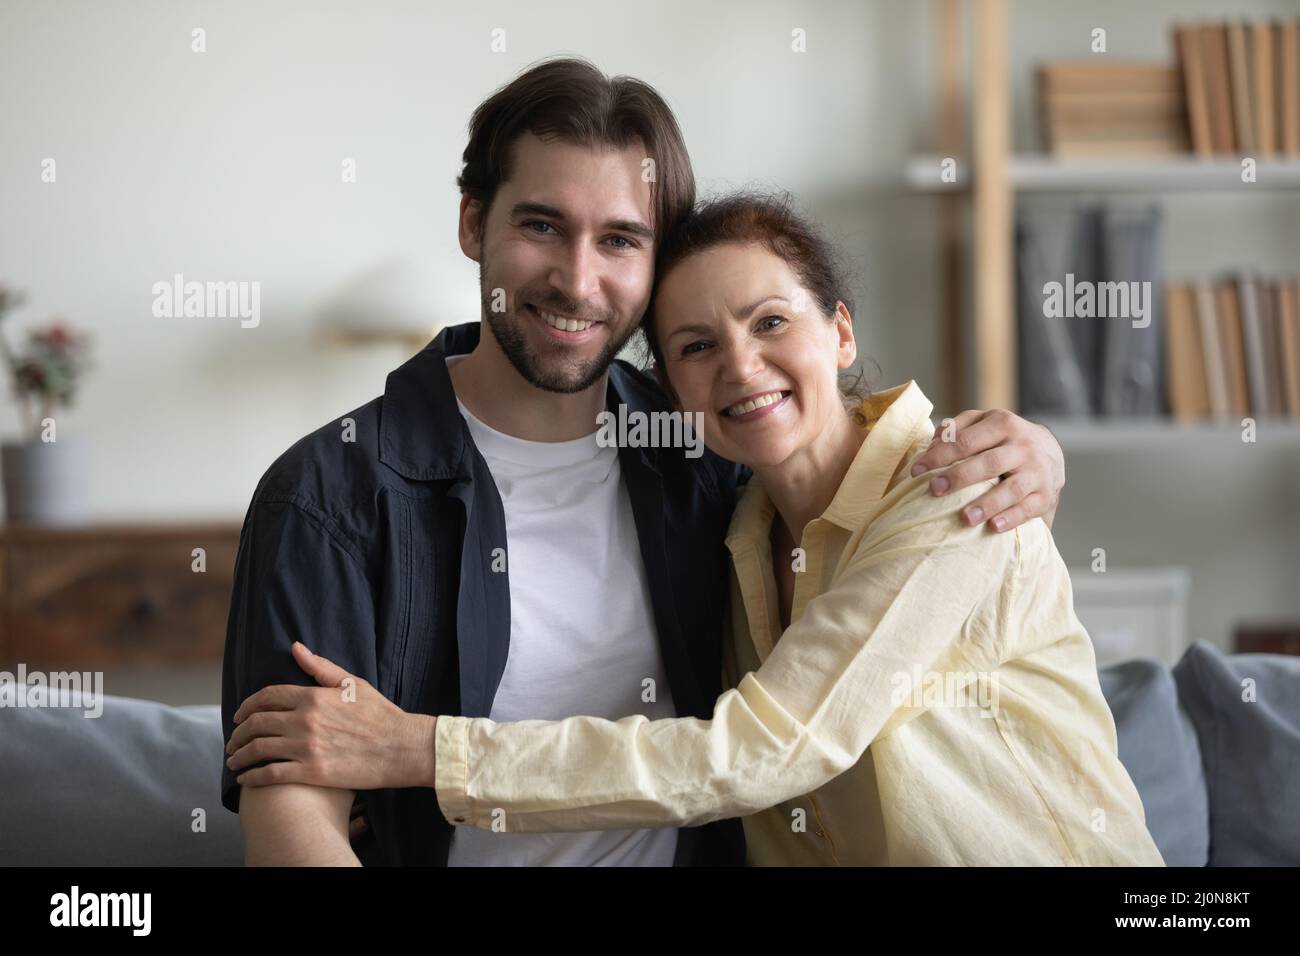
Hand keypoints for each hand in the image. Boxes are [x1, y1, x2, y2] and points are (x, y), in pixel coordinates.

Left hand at [227, 641, 437, 790]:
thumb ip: (321, 667)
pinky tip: (246, 779)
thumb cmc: (379, 714)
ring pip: (258, 749)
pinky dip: (252, 777)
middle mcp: (305, 721)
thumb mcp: (352, 684)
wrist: (401, 748)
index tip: (240, 715)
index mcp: (313, 697)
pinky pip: (270, 774)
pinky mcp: (311, 773)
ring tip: (234, 759)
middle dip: (238, 732)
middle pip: (257, 724)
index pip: (267, 697)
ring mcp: (306, 748)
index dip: (248, 705)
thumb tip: (296, 647)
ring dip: (240, 755)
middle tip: (233, 739)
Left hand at [909, 409, 1063, 532]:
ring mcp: (1037, 472)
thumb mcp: (984, 422)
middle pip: (990, 462)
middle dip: (960, 477)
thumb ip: (957, 428)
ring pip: (1012, 488)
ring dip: (987, 504)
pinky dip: (1012, 518)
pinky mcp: (1045, 495)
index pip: (966, 440)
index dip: (939, 455)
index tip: (916, 471)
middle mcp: (1022, 446)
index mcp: (1003, 424)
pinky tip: (993, 527)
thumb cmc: (1004, 439)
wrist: (1051, 451)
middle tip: (934, 489)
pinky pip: (1029, 508)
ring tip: (965, 518)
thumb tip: (932, 445)